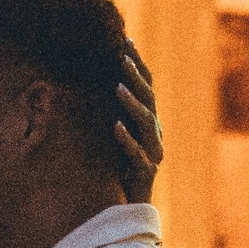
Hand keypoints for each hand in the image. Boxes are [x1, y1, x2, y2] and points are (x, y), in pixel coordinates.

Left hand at [116, 41, 162, 205]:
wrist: (130, 206)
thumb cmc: (120, 167)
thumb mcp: (116, 134)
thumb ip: (112, 110)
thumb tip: (94, 78)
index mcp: (148, 121)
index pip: (147, 86)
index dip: (138, 65)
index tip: (126, 42)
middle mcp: (154, 133)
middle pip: (149, 99)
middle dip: (136, 76)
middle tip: (122, 57)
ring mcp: (152, 152)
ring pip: (146, 122)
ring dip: (132, 103)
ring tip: (118, 87)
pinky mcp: (145, 172)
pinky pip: (137, 154)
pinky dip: (127, 140)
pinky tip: (115, 127)